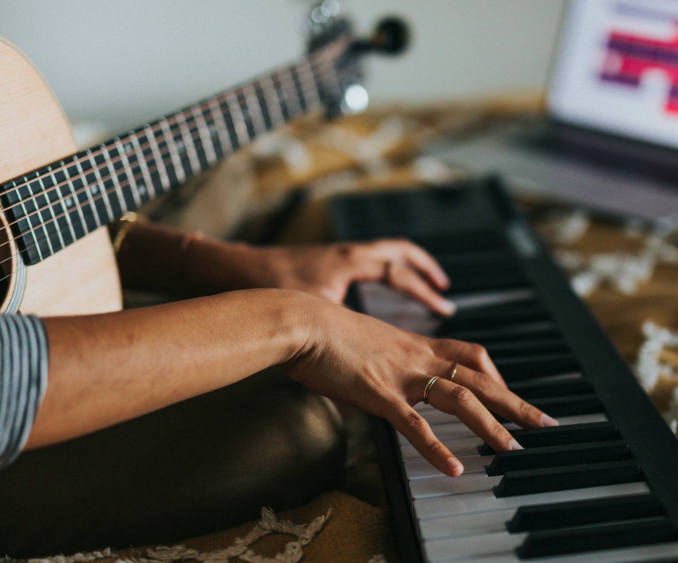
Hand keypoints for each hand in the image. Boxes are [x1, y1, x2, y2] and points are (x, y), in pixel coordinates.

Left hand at [188, 238, 456, 315]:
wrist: (235, 272)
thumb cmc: (269, 288)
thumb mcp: (314, 316)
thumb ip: (344, 340)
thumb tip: (362, 371)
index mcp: (350, 263)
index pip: (399, 273)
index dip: (423, 291)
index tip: (442, 306)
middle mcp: (347, 254)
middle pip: (399, 251)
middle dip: (424, 268)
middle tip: (441, 287)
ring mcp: (335, 255)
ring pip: (381, 252)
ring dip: (404, 266)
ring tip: (420, 283)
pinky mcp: (322, 263)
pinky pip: (364, 260)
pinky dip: (379, 270)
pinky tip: (376, 289)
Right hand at [281, 293, 558, 476]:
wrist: (301, 320)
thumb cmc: (322, 330)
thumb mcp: (364, 342)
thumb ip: (381, 360)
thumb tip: (377, 375)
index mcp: (415, 344)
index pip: (471, 355)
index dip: (496, 375)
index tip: (510, 394)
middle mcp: (417, 357)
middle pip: (480, 378)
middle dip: (515, 402)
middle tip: (544, 423)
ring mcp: (401, 375)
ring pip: (460, 399)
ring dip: (491, 426)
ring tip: (513, 450)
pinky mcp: (379, 393)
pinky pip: (415, 425)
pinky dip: (437, 448)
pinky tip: (455, 468)